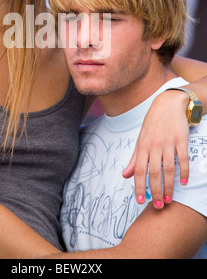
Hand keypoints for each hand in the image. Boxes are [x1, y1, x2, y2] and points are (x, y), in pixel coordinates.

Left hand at [123, 90, 188, 207]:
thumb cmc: (152, 124)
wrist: (168, 104)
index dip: (139, 186)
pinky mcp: (181, 140)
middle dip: (155, 191)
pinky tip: (184, 182)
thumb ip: (134, 159)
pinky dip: (184, 172)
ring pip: (168, 168)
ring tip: (168, 199)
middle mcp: (154, 145)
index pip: (139, 169)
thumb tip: (125, 175)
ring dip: (169, 186)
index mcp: (142, 145)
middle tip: (157, 206)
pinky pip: (183, 159)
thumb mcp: (141, 139)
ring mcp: (168, 142)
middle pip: (154, 172)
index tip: (139, 200)